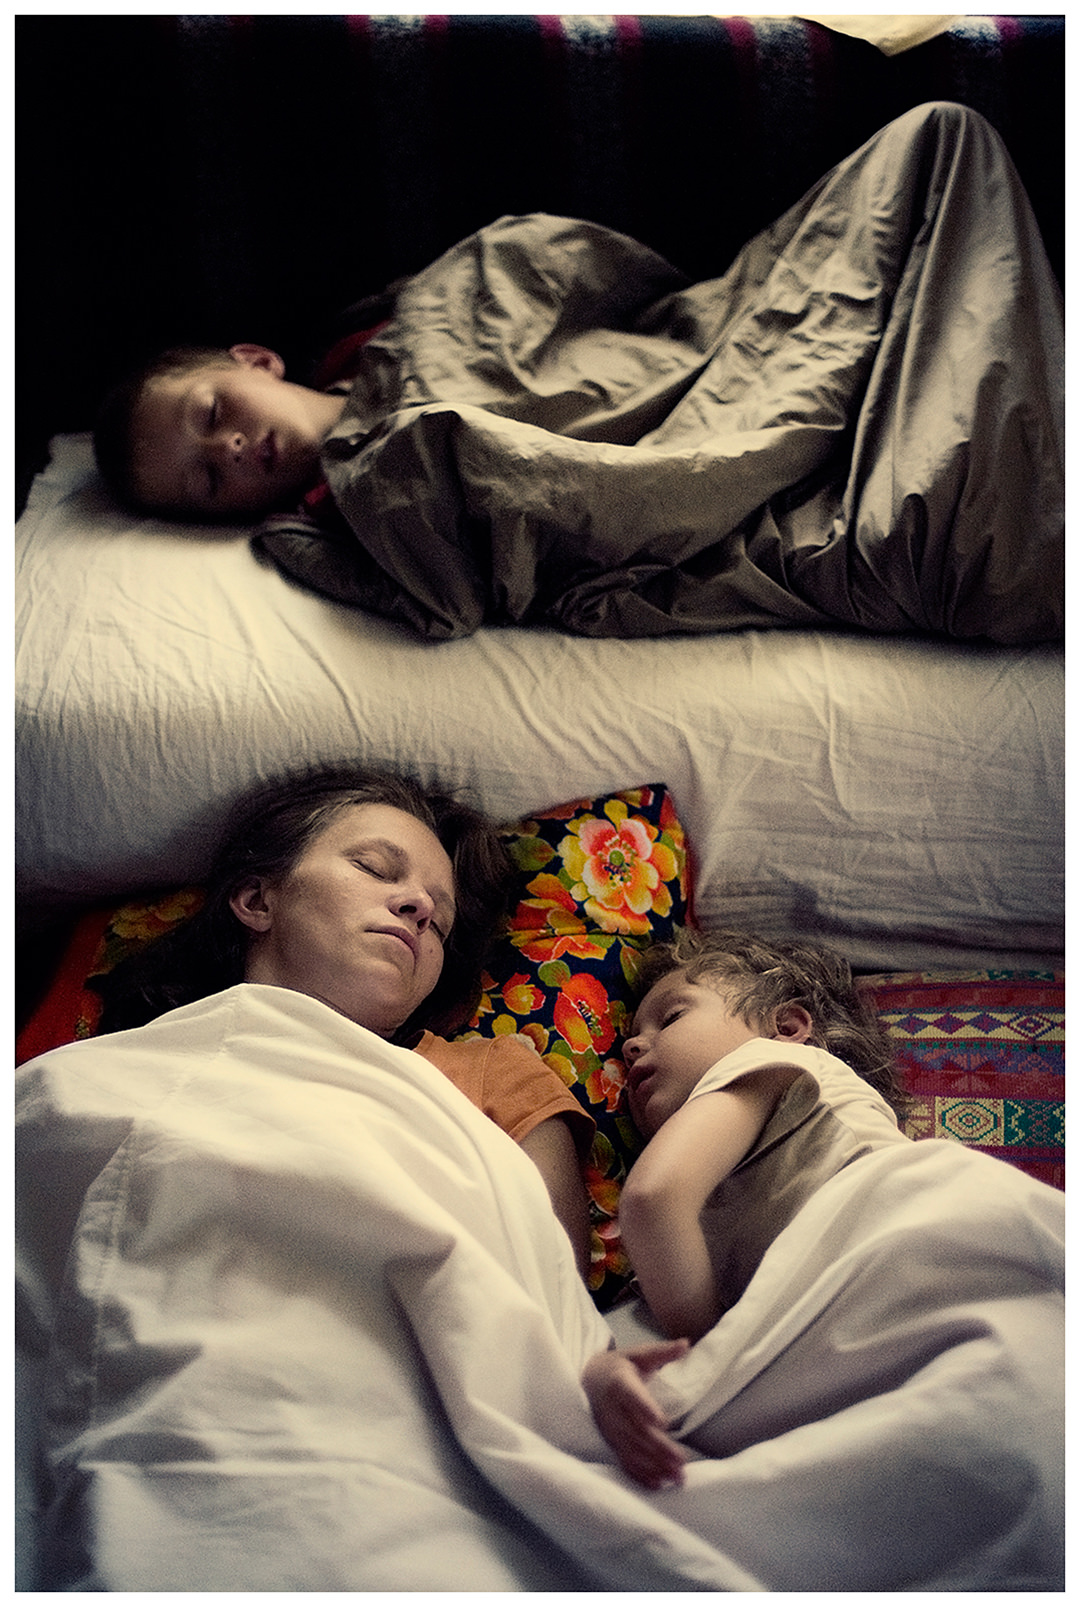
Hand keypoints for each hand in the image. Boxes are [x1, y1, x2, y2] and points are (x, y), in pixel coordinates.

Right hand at [582, 1339, 690, 1488]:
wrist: (589, 1380)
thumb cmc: (620, 1366)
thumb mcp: (638, 1354)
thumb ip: (662, 1352)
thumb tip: (687, 1344)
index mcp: (619, 1383)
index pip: (630, 1396)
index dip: (644, 1408)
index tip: (662, 1421)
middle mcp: (612, 1409)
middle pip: (635, 1430)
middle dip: (659, 1448)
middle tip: (682, 1461)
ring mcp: (610, 1430)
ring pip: (632, 1450)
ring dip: (655, 1465)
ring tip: (678, 1476)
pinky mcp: (611, 1443)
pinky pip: (625, 1462)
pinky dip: (641, 1475)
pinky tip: (659, 1484)